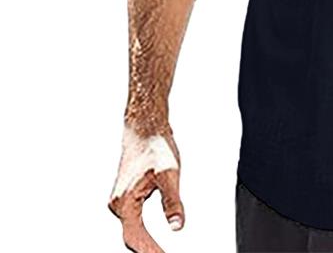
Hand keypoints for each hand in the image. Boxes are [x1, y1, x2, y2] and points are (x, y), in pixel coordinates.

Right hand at [108, 121, 183, 251]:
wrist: (145, 129)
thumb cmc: (155, 146)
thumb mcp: (170, 173)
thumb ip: (172, 202)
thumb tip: (177, 226)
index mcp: (124, 201)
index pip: (136, 236)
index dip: (150, 251)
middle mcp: (118, 204)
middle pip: (131, 238)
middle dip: (147, 251)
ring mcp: (120, 201)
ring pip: (131, 232)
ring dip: (144, 246)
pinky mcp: (126, 198)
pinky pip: (133, 223)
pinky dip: (142, 235)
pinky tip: (152, 242)